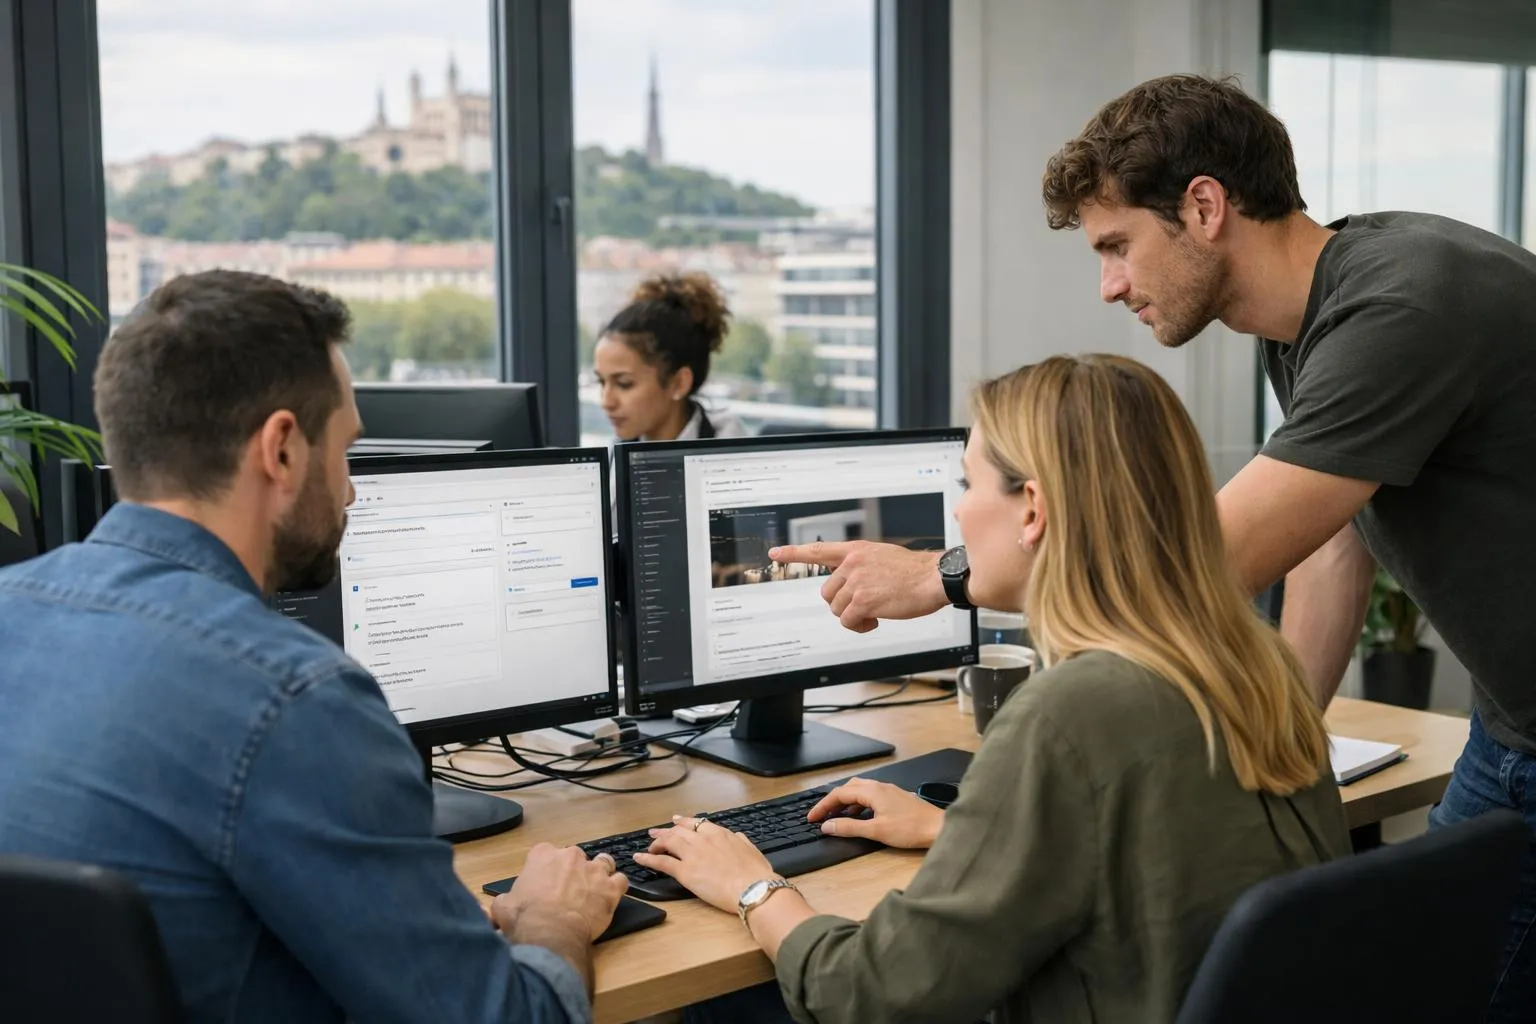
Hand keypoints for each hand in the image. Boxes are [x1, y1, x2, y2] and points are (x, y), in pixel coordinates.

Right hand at [492, 843, 628, 942]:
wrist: (550, 934)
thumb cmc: (524, 918)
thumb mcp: (503, 906)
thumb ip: (503, 900)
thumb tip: (496, 907)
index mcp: (542, 855)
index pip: (546, 854)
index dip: (547, 870)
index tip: (545, 884)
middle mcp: (570, 856)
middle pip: (575, 858)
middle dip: (573, 872)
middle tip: (568, 892)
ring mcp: (593, 870)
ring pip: (603, 863)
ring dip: (599, 875)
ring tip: (594, 890)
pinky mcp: (611, 888)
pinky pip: (621, 881)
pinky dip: (617, 888)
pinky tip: (610, 898)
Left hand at [632, 816, 777, 913]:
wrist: (752, 888)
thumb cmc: (755, 874)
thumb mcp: (752, 850)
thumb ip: (741, 841)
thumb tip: (738, 837)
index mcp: (720, 834)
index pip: (696, 823)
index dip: (683, 822)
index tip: (675, 822)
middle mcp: (703, 840)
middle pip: (678, 831)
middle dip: (665, 831)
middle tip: (656, 833)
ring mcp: (692, 854)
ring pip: (668, 842)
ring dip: (656, 842)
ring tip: (648, 845)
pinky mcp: (685, 872)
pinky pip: (661, 862)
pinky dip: (648, 859)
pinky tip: (640, 858)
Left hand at [768, 541, 946, 632]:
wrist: (933, 578)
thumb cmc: (912, 570)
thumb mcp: (880, 555)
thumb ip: (858, 563)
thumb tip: (842, 575)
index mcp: (855, 550)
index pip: (818, 550)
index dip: (794, 553)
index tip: (776, 553)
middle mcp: (852, 564)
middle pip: (828, 592)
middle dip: (843, 603)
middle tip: (864, 605)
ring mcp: (857, 582)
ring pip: (837, 609)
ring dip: (852, 616)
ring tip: (873, 613)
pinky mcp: (864, 601)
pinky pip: (848, 621)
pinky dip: (859, 626)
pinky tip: (875, 621)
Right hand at [808, 778, 944, 848]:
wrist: (939, 828)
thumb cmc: (911, 829)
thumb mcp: (876, 831)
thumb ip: (850, 827)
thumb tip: (827, 826)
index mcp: (872, 791)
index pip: (839, 794)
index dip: (823, 806)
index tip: (812, 817)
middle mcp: (880, 786)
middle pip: (848, 788)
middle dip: (833, 801)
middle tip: (822, 816)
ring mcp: (889, 791)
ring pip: (860, 791)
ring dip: (846, 802)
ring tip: (838, 817)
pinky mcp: (896, 798)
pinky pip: (871, 796)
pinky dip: (859, 804)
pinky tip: (861, 816)